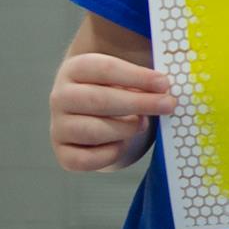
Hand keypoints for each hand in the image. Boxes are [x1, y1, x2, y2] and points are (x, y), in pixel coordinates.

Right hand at [50, 50, 174, 171]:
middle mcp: (61, 96)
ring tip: (142, 124)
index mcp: (77, 69)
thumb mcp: (129, 77)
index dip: (137, 76)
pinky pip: (85, 159)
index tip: (164, 83)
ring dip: (125, 129)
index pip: (104, 69)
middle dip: (139, 103)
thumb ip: (145, 78)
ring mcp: (59, 126)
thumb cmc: (121, 92)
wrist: (100, 118)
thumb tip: (167, 88)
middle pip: (98, 99)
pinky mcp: (63, 153)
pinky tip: (122, 144)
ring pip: (93, 131)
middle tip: (168, 105)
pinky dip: (109, 155)